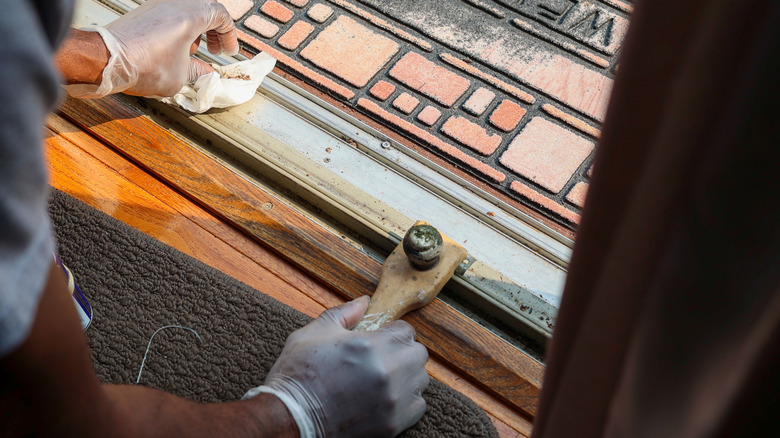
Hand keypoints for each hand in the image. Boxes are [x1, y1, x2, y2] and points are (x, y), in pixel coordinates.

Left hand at [71, 0, 237, 97]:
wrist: (107, 59)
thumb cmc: (142, 64)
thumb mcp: (181, 76)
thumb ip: (199, 73)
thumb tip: (206, 74)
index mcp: (190, 15)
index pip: (221, 15)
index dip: (229, 35)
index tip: (228, 51)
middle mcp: (174, 3)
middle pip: (205, 8)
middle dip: (213, 30)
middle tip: (214, 49)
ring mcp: (157, 4)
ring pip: (187, 9)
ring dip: (196, 29)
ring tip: (192, 51)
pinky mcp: (144, 11)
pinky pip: (170, 14)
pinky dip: (179, 28)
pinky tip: (173, 49)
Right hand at [245, 297, 429, 437]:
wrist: (290, 420)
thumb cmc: (298, 376)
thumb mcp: (314, 333)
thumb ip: (343, 313)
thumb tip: (363, 301)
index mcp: (370, 346)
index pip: (406, 331)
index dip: (392, 332)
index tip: (381, 339)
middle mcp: (388, 372)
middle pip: (418, 354)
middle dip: (403, 351)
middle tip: (382, 357)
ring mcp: (393, 400)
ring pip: (420, 380)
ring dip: (407, 375)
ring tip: (384, 378)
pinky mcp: (393, 424)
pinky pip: (418, 406)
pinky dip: (407, 400)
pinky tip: (386, 397)